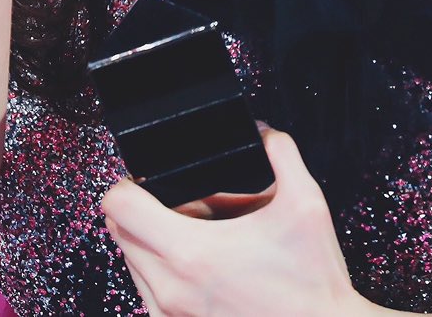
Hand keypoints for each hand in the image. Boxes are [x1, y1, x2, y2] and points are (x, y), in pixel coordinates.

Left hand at [102, 129, 367, 316]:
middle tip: (182, 207)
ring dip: (152, 244)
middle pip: (120, 233)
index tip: (148, 182)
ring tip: (197, 239)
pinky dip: (163, 275)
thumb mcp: (306, 204)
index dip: (128, 184)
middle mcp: (170, 288)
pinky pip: (148, 293)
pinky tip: (202, 270)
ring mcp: (169, 315)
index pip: (118, 206)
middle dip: (143, 212)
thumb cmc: (313, 284)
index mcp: (191, 253)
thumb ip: (281, 153)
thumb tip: (262, 132)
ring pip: (132, 265)